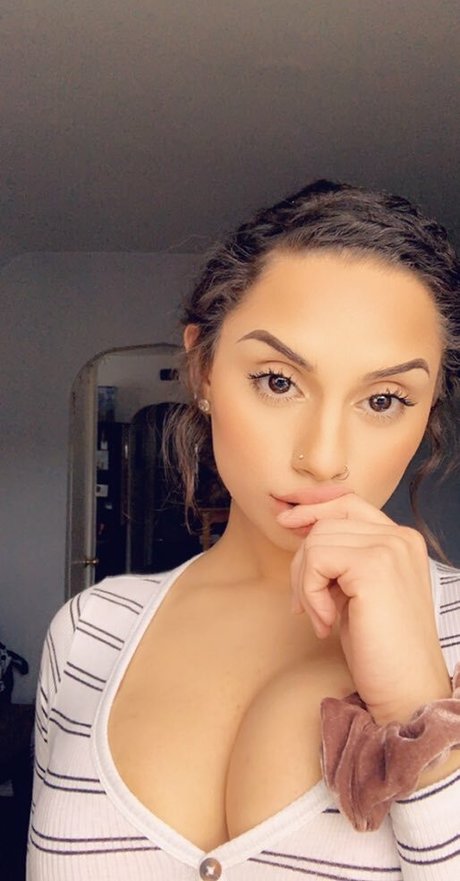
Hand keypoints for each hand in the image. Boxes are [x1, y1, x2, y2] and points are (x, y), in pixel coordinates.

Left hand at [277, 493, 450, 723]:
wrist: (406, 690)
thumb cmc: (379, 648)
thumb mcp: (356, 591)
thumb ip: (340, 558)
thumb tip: (298, 526)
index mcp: (402, 540)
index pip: (348, 502)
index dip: (312, 506)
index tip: (286, 519)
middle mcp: (401, 537)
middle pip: (325, 523)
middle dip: (302, 564)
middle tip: (303, 607)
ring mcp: (390, 548)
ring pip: (316, 541)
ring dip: (305, 584)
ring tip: (321, 619)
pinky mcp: (374, 566)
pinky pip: (315, 561)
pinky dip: (310, 594)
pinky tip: (327, 624)